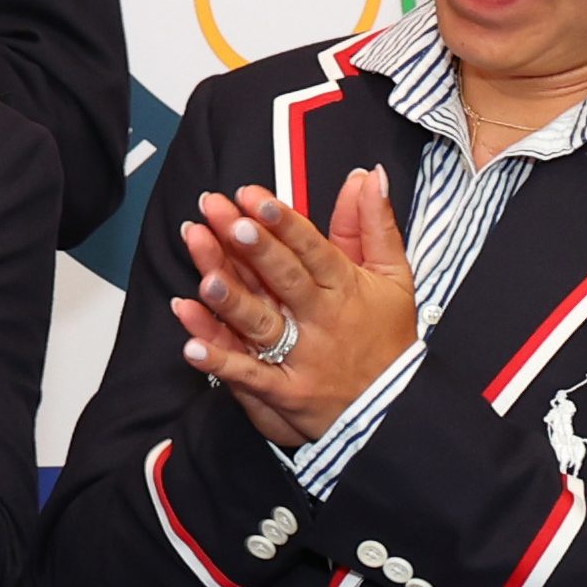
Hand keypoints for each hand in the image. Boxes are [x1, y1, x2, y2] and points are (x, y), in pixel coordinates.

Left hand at [173, 166, 417, 448]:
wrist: (395, 410)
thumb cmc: (388, 338)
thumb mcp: (393, 277)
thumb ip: (373, 225)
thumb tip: (368, 176)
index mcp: (344, 287)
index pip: (312, 248)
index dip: (282, 222)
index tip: (253, 197)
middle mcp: (320, 319)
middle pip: (283, 279)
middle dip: (253, 249)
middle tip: (224, 220)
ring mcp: (301, 357)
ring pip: (261, 324)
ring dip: (232, 301)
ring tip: (205, 277)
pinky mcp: (285, 392)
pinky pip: (249, 376)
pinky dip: (220, 363)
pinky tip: (191, 346)